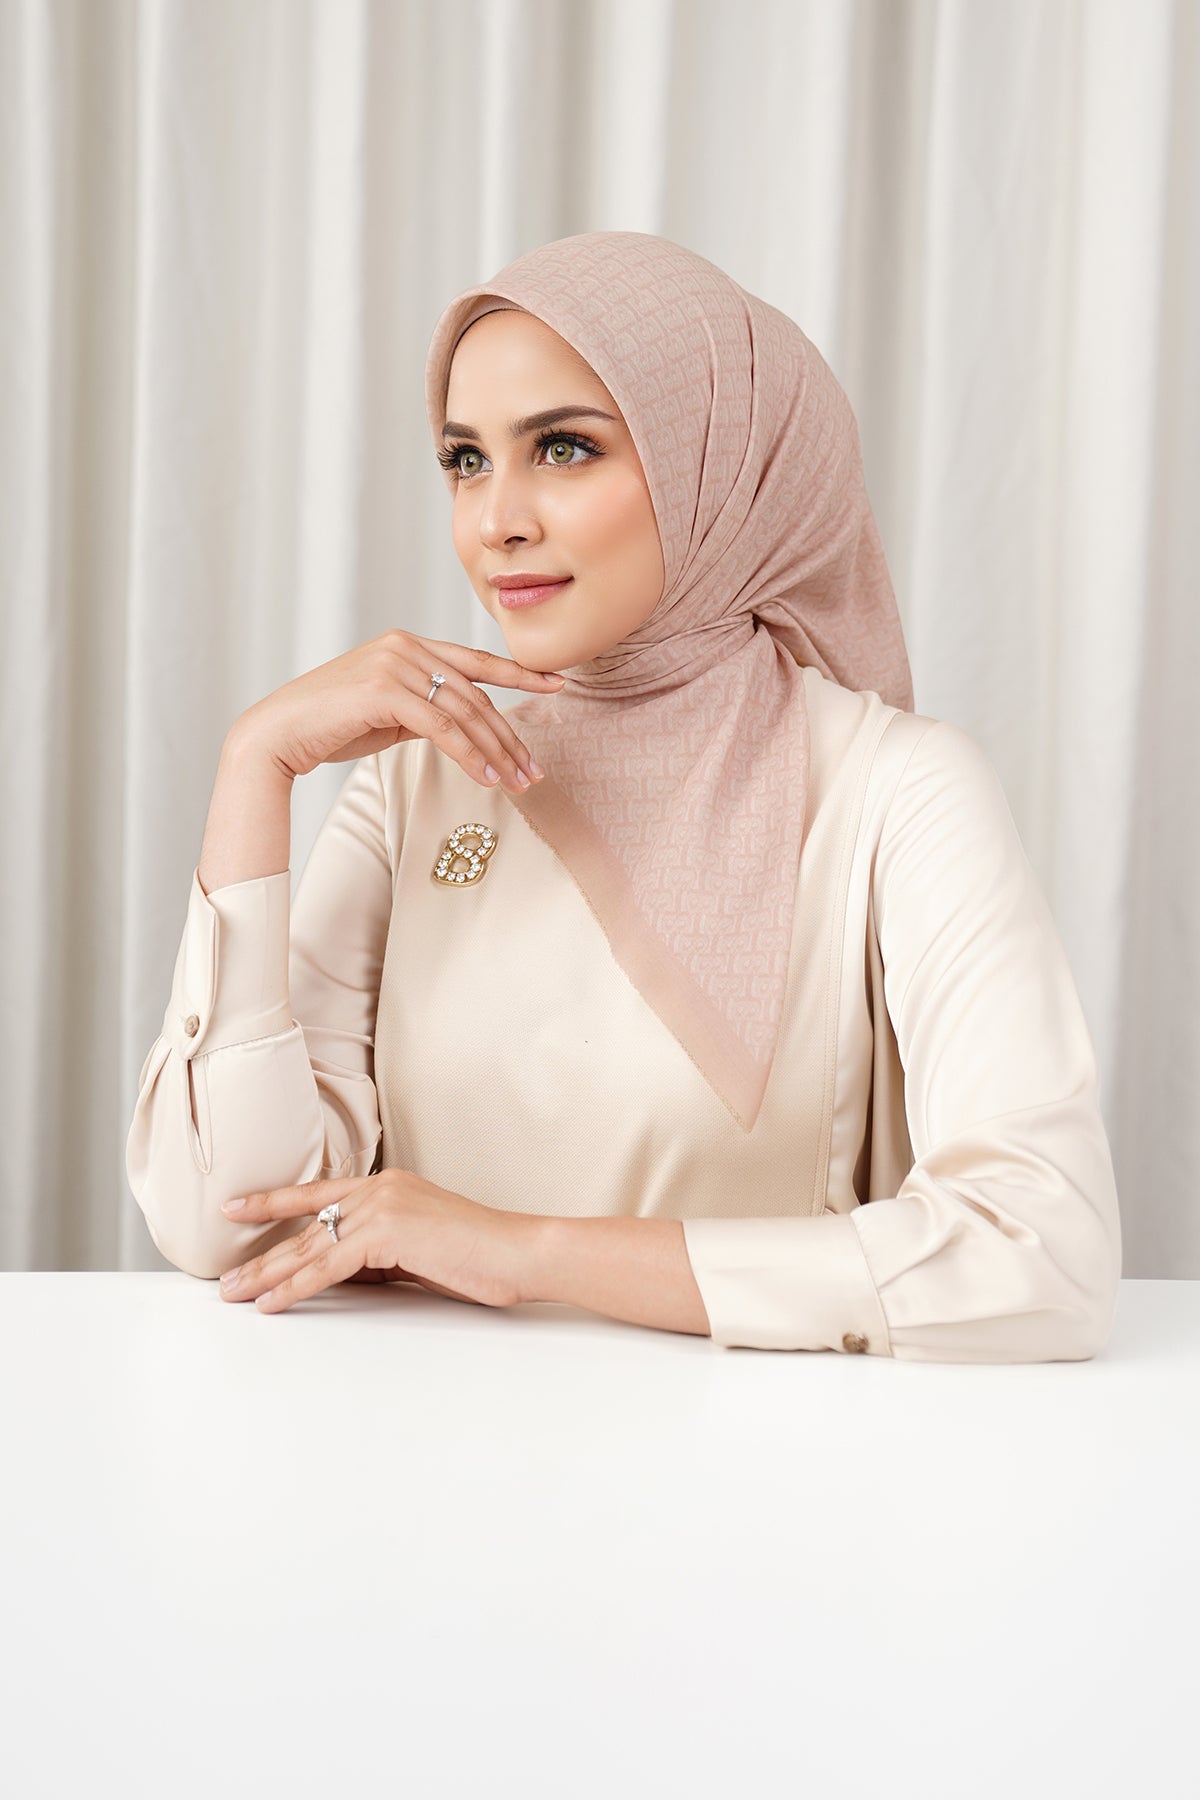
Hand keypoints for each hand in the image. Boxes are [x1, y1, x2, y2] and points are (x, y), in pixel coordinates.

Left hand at [216, 1170, 539, 1312]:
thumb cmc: (480, 1256)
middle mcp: (380, 1188)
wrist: (518, 1253)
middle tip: (226, 1280)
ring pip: (311, 1245)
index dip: (272, 1202)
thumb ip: (376, 1253)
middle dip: (262, 1256)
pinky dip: (296, 1287)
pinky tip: (271, 1302)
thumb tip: (337, 1271)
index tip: (236, 1208)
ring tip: (235, 1294)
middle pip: (306, 1225)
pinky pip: (329, 1265)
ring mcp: (383, 1206)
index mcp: (387, 1186)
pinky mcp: (388, 1232)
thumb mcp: (416, 1251)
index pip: (317, 1194)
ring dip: (268, 1274)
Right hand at [232, 628, 564, 794]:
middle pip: (477, 693)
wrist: (279, 733)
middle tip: (534, 770)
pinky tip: (488, 778)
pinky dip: (471, 755)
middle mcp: (405, 646)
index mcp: (408, 644)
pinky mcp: (384, 690)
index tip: (556, 684)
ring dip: (497, 752)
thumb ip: (425, 708)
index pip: (476, 660)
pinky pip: (443, 727)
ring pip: (465, 712)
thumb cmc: (331, 725)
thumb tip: (463, 727)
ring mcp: (394, 663)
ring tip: (517, 783)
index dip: (520, 674)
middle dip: (511, 735)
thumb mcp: (389, 712)